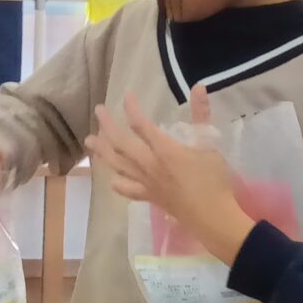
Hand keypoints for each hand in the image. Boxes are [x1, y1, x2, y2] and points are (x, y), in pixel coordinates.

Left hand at [85, 87, 255, 264]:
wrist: (211, 216)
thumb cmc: (213, 180)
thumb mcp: (210, 143)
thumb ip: (202, 114)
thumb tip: (198, 86)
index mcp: (164, 150)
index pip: (140, 124)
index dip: (131, 108)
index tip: (126, 96)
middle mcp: (149, 165)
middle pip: (121, 143)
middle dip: (107, 125)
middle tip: (98, 111)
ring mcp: (146, 183)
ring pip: (118, 165)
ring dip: (102, 151)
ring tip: (90, 141)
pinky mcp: (149, 197)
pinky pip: (127, 190)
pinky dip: (117, 183)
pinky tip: (111, 179)